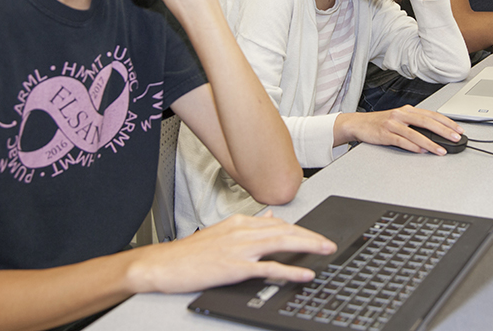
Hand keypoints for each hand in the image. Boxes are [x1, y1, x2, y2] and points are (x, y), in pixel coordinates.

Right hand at [127, 212, 336, 293]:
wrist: (164, 264)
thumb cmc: (189, 253)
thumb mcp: (221, 232)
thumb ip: (248, 226)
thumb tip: (271, 218)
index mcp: (239, 222)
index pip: (277, 223)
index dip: (299, 230)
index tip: (314, 236)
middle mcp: (241, 231)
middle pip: (284, 230)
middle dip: (310, 236)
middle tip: (328, 243)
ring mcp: (239, 248)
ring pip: (281, 242)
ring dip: (307, 246)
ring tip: (324, 251)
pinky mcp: (235, 267)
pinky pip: (268, 267)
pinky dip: (289, 270)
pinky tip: (304, 274)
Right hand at [334, 105, 463, 155]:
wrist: (358, 124)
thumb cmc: (380, 123)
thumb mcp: (400, 120)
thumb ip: (415, 124)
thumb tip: (435, 134)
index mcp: (407, 110)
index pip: (432, 115)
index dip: (447, 122)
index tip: (458, 130)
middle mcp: (401, 115)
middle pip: (427, 122)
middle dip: (443, 130)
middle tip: (455, 138)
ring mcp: (393, 124)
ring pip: (415, 133)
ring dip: (430, 143)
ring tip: (441, 150)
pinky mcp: (385, 134)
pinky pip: (401, 141)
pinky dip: (412, 146)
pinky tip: (421, 151)